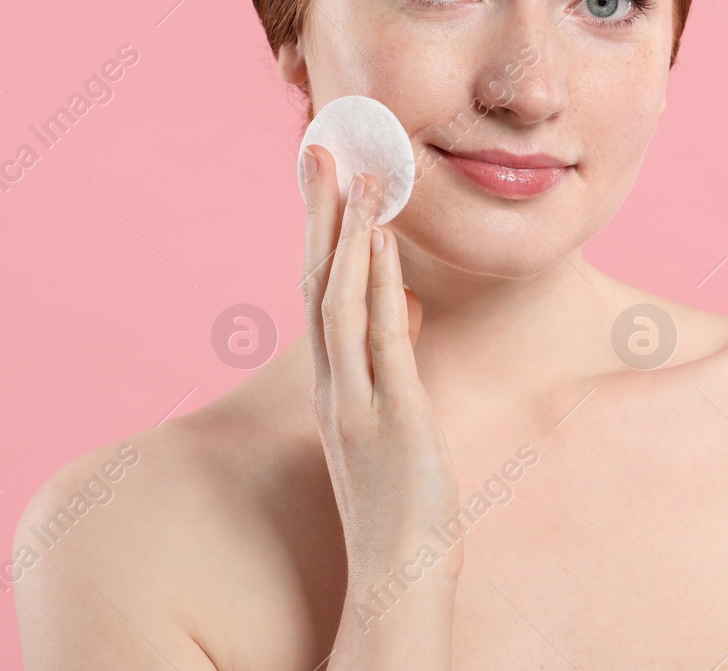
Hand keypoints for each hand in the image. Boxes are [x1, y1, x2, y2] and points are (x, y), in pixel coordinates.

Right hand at [299, 144, 461, 656]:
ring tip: (355, 172)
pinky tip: (378, 240)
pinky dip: (375, 284)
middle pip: (316, 280)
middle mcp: (336, 385)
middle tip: (318, 145)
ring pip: (340, 299)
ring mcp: (358, 402)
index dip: (319, 229)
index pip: (320, 290)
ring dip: (346, 232)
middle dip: (319, 211)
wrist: (399, 581)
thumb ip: (399, 355)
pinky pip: (381, 338)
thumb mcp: (400, 417)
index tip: (322, 173)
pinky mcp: (392, 419)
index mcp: (337, 383)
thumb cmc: (404, 503)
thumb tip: (411, 302)